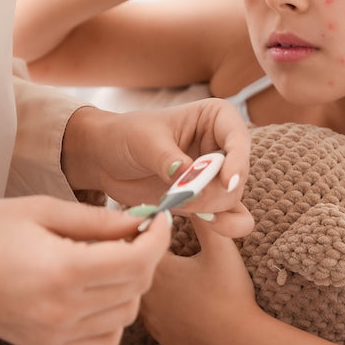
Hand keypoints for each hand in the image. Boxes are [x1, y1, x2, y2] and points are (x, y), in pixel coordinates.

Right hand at [0, 195, 172, 344]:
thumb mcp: (41, 209)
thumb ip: (97, 220)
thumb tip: (141, 221)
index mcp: (62, 271)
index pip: (137, 261)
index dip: (157, 237)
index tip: (159, 218)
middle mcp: (62, 311)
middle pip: (136, 288)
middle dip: (145, 255)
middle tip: (132, 230)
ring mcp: (55, 336)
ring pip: (126, 315)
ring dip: (130, 285)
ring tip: (109, 258)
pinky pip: (104, 340)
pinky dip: (112, 317)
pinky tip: (96, 291)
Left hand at [61, 99, 254, 238]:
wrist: (105, 159)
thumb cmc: (125, 136)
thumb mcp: (144, 140)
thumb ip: (169, 159)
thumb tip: (191, 177)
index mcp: (216, 118)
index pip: (239, 138)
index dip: (238, 162)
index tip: (227, 182)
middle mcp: (223, 146)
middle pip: (237, 176)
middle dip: (212, 192)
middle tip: (179, 197)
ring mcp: (217, 176)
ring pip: (233, 200)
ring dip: (211, 210)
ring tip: (178, 205)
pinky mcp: (208, 200)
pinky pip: (230, 218)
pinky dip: (222, 226)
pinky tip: (203, 223)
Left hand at [139, 215, 259, 344]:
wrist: (240, 337)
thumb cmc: (231, 291)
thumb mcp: (220, 247)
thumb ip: (204, 217)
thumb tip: (192, 193)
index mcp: (156, 269)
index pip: (136, 239)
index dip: (144, 226)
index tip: (155, 219)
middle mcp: (144, 294)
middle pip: (135, 264)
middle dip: (145, 250)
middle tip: (158, 238)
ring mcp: (149, 317)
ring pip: (139, 288)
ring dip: (149, 276)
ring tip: (169, 266)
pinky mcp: (158, 332)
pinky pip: (151, 311)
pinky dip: (159, 301)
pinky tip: (175, 295)